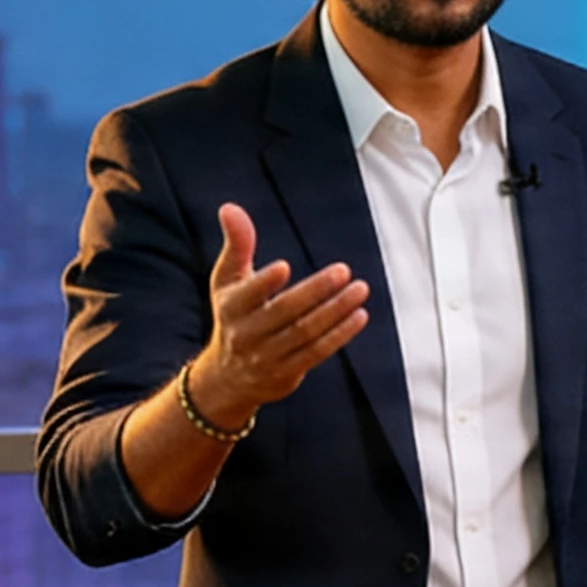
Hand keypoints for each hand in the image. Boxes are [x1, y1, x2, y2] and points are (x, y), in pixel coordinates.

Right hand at [195, 200, 371, 426]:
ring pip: (305, 333)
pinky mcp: (289, 373)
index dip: (264, 282)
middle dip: (315, 291)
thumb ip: (236, 244)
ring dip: (335, 312)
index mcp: (231, 307)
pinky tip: (359, 315)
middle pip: (284, 312)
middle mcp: (248, 334)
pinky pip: (317, 353)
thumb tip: (230, 208)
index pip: (247, 295)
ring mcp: (269, 356)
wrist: (229, 378)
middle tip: (343, 271)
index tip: (284, 266)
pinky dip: (340, 335)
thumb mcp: (227, 280)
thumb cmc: (233, 316)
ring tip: (359, 289)